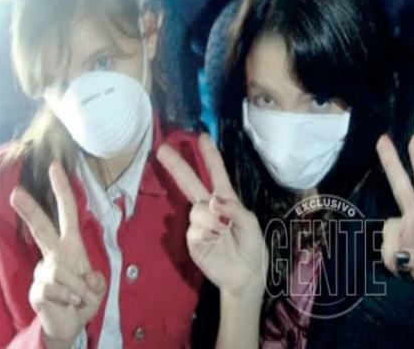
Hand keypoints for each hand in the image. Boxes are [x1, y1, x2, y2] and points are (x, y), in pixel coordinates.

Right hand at [10, 163, 105, 345]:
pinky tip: (69, 304)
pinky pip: (57, 290)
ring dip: (78, 289)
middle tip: (15, 192)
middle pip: (42, 229)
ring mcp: (43, 271)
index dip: (62, 191)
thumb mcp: (98, 287)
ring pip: (61, 272)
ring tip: (78, 298)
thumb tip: (86, 278)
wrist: (70, 325)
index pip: (67, 214)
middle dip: (30, 210)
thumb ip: (95, 280)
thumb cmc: (83, 298)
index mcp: (71, 245)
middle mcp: (54, 254)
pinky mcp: (37, 289)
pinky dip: (71, 299)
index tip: (55, 168)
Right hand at [157, 134, 267, 298]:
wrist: (244, 277)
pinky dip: (205, 235)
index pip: (216, 174)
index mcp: (226, 200)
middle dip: (178, 166)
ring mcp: (198, 224)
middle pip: (190, 183)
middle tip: (162, 149)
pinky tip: (214, 243)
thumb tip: (212, 200)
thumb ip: (234, 209)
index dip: (210, 156)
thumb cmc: (251, 246)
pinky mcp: (191, 241)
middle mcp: (209, 208)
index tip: (203, 137)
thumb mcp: (250, 224)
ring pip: (195, 210)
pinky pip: (193, 231)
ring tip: (223, 235)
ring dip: (211, 221)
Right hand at [376, 135, 413, 298]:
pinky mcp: (395, 244)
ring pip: (387, 229)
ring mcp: (403, 229)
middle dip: (391, 162)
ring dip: (393, 250)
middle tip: (382, 139)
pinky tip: (403, 269)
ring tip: (410, 268)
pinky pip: (385, 249)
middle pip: (400, 186)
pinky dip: (391, 261)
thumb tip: (400, 257)